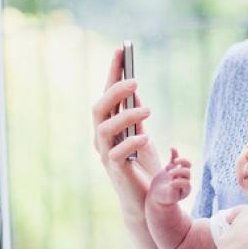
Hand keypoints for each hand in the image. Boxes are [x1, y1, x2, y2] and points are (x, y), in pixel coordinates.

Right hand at [92, 46, 161, 222]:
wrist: (146, 199)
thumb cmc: (143, 166)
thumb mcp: (141, 134)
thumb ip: (135, 115)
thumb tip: (135, 91)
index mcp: (108, 124)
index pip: (107, 93)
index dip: (112, 71)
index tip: (122, 49)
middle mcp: (101, 137)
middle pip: (99, 107)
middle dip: (115, 90)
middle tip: (136, 81)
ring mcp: (106, 153)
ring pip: (104, 128)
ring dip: (125, 115)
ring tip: (147, 110)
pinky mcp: (115, 170)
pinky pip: (117, 153)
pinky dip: (131, 142)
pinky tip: (145, 137)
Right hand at [148, 149, 191, 205]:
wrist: (157, 196)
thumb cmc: (163, 198)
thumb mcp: (168, 197)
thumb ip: (172, 190)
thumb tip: (174, 182)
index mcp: (186, 190)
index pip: (187, 182)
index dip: (180, 181)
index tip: (171, 184)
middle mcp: (185, 180)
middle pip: (187, 172)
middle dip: (178, 172)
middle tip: (169, 175)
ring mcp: (179, 173)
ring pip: (185, 164)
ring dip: (181, 161)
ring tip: (175, 162)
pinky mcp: (171, 168)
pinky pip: (175, 158)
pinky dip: (174, 153)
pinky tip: (172, 148)